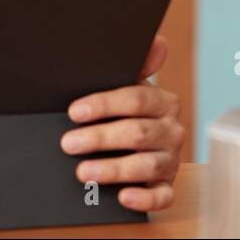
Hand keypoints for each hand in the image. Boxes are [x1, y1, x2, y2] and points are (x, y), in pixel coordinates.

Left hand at [61, 35, 182, 211]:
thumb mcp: (122, 83)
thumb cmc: (122, 107)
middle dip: (100, 138)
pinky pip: (162, 196)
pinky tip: (123, 196)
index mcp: (161, 101)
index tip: (74, 111)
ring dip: (113, 170)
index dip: (104, 105)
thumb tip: (156, 41)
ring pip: (146, 165)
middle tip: (68, 143)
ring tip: (82, 172)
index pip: (135, 99)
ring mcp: (169, 159)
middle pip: (137, 133)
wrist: (133, 136)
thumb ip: (136, 64)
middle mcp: (171, 129)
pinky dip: (144, 198)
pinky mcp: (166, 185)